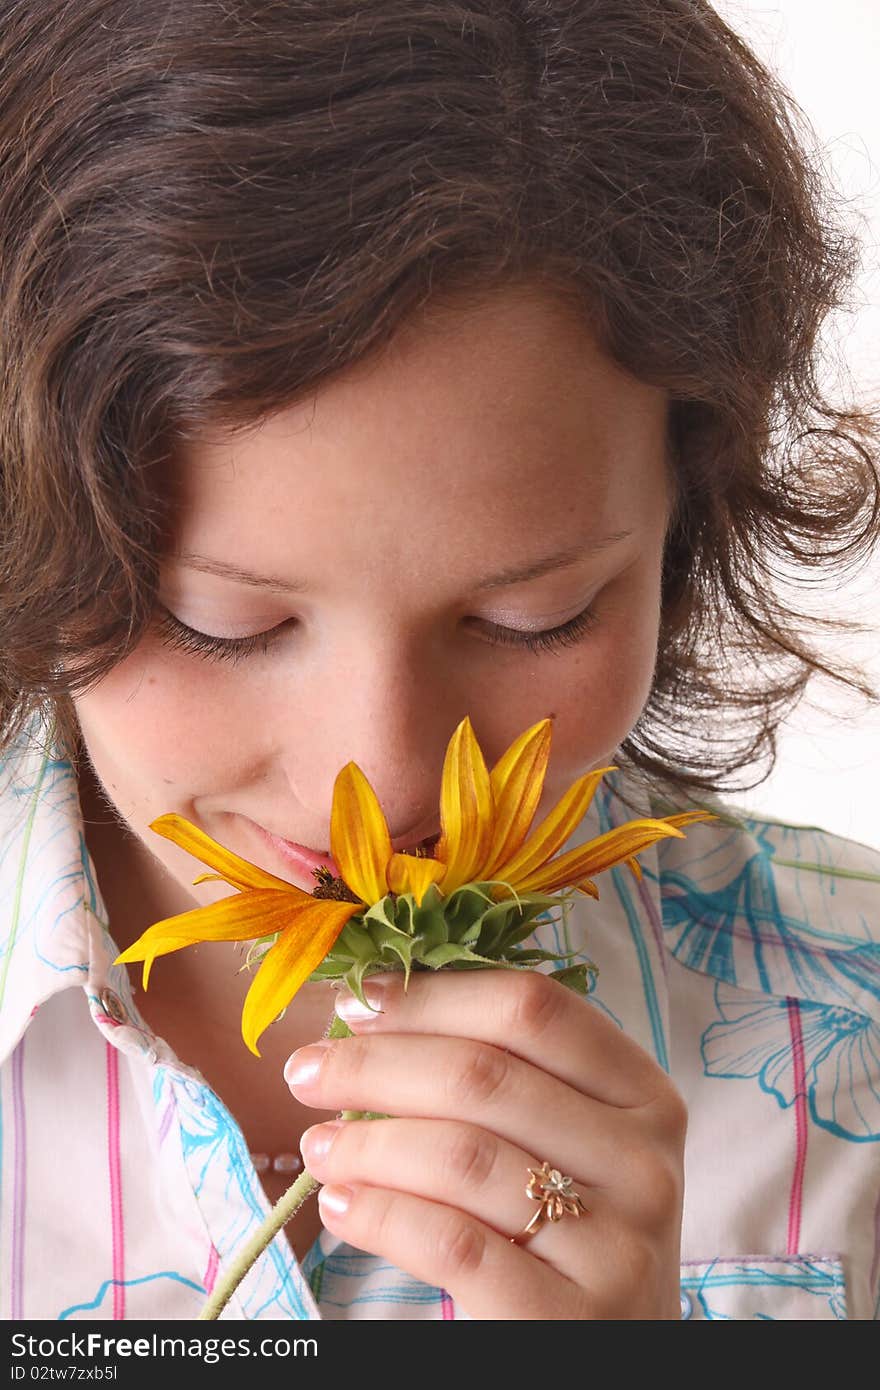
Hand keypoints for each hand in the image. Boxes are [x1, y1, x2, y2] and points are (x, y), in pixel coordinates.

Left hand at [287, 969, 685, 1319]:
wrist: (609, 1357)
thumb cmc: (567, 1233)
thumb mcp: (564, 1143)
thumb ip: (500, 1073)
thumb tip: (372, 1004)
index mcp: (643, 1093)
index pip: (531, 1009)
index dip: (433, 995)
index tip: (356, 999)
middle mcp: (644, 1159)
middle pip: (483, 1075)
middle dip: (375, 1064)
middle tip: (306, 1070)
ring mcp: (618, 1243)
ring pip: (461, 1156)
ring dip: (368, 1142)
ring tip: (318, 1147)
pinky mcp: (574, 1320)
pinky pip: (452, 1243)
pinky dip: (381, 1215)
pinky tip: (341, 1206)